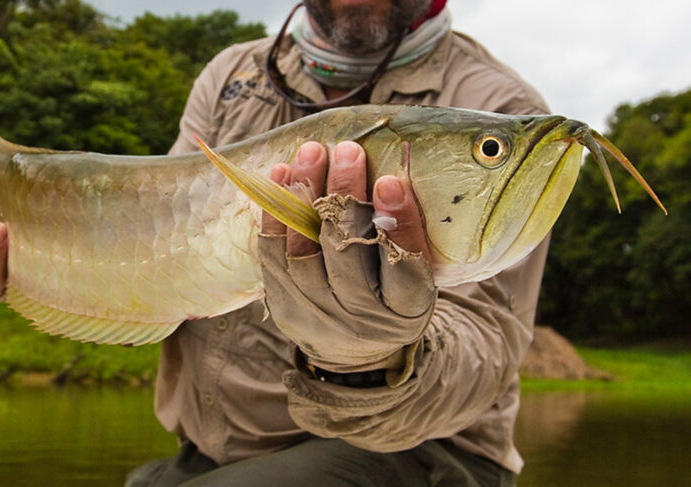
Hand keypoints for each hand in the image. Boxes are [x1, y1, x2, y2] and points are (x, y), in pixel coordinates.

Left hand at [259, 141, 436, 375]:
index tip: (389, 182)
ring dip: (305, 197)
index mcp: (407, 309)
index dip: (397, 223)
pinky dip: (274, 214)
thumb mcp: (417, 277)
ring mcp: (318, 315)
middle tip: (347, 151)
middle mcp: (361, 318)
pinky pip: (273, 257)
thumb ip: (407, 236)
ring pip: (305, 253)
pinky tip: (280, 176)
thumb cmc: (393, 298)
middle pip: (347, 252)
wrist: (357, 353)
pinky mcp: (285, 307)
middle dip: (345, 196)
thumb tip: (390, 172)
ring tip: (311, 154)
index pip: (403, 265)